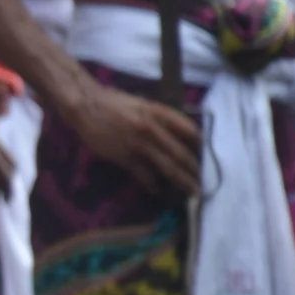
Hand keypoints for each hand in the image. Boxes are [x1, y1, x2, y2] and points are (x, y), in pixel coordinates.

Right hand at [66, 79, 199, 196]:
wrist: (85, 107)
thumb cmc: (113, 103)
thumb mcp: (141, 104)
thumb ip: (159, 117)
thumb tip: (179, 133)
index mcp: (157, 112)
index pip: (188, 129)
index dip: (201, 144)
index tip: (209, 155)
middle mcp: (151, 128)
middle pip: (180, 152)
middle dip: (195, 169)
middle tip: (205, 182)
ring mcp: (138, 143)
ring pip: (166, 165)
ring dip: (182, 180)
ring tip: (192, 191)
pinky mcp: (124, 156)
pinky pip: (143, 173)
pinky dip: (151, 183)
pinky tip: (157, 190)